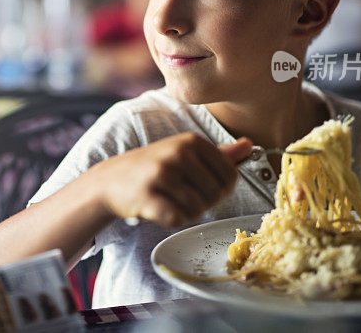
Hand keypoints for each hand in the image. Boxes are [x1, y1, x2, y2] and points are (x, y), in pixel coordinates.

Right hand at [93, 133, 252, 227]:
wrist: (110, 180)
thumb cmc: (154, 167)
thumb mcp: (185, 153)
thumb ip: (220, 153)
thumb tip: (250, 145)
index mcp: (192, 141)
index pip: (230, 176)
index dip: (219, 189)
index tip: (199, 186)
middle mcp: (178, 153)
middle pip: (216, 194)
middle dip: (203, 203)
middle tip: (180, 195)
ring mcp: (162, 173)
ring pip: (198, 209)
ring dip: (187, 212)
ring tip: (169, 200)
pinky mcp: (148, 195)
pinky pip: (178, 218)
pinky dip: (171, 220)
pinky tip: (159, 209)